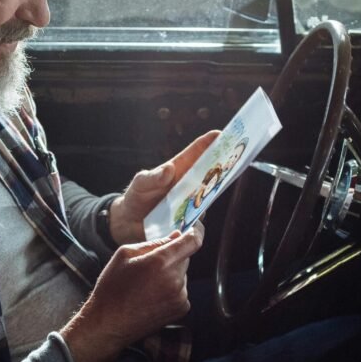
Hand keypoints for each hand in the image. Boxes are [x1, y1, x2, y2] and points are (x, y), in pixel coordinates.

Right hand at [61, 228, 201, 361]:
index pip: (193, 241)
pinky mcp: (181, 308)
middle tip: (151, 264)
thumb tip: (176, 236)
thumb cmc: (112, 288)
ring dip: (171, 273)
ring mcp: (180, 296)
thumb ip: (153, 243)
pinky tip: (153, 295)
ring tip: (147, 284)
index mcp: (160, 262)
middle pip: (185, 257)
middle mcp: (174, 279)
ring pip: (182, 274)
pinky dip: (172, 288)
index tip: (195, 228)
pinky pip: (181, 289)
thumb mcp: (125, 254)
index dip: (197, 231)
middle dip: (173, 256)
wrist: (109, 323)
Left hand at [108, 130, 219, 244]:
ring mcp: (190, 204)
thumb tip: (168, 170)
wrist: (129, 222)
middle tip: (232, 161)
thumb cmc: (137, 196)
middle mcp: (188, 185)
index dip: (209, 142)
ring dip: (209, 198)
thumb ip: (151, 178)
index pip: (196, 153)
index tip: (220, 133)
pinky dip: (195, 226)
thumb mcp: (140, 184)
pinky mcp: (189, 223)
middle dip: (223, 166)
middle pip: (210, 173)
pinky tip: (189, 228)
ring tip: (205, 198)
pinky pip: (198, 225)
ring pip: (208, 200)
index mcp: (178, 170)